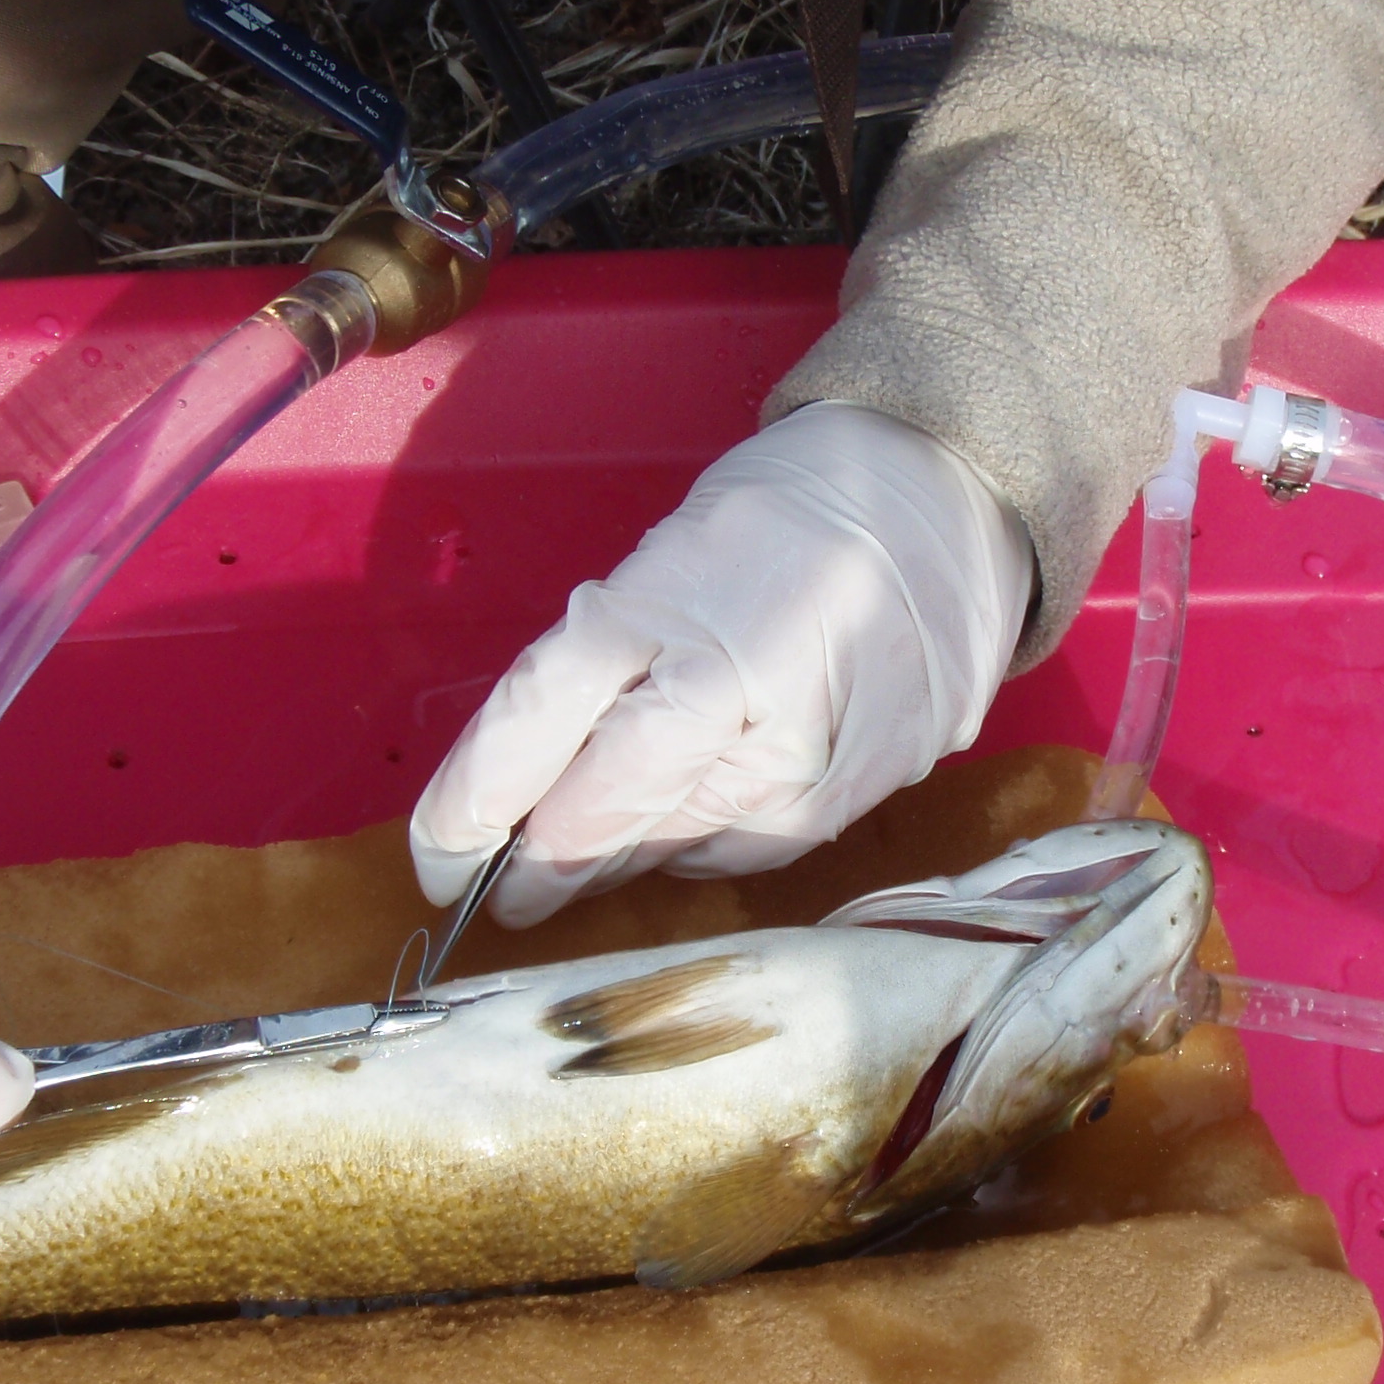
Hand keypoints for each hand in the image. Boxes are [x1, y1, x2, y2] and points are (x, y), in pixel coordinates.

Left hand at [411, 402, 1033, 926]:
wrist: (944, 483)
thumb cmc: (782, 518)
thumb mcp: (674, 557)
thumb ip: (613, 666)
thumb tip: (538, 787)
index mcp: (664, 593)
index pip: (536, 715)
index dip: (472, 802)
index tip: (438, 859)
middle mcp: (737, 665)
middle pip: (608, 800)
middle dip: (547, 866)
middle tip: (512, 900)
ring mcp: (816, 725)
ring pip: (687, 836)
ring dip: (626, 859)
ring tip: (597, 863)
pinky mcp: (878, 766)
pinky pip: (769, 842)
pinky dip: (716, 848)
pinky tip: (693, 836)